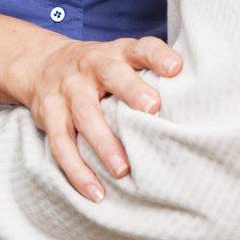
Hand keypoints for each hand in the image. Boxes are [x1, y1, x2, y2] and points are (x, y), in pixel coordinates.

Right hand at [15, 35, 181, 202]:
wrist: (40, 64)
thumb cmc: (98, 69)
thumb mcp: (121, 60)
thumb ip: (150, 75)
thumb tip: (199, 103)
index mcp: (117, 52)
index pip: (141, 47)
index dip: (158, 56)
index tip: (176, 68)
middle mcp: (92, 65)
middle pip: (111, 74)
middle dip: (131, 91)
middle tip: (153, 110)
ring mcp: (68, 89)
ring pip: (84, 114)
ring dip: (104, 142)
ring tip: (122, 170)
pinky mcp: (48, 113)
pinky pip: (60, 143)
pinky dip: (76, 170)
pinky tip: (94, 191)